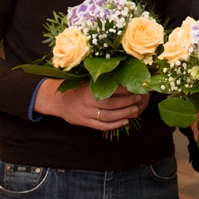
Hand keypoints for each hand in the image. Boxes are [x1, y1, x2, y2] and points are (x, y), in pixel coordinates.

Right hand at [34, 79, 149, 130]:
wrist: (59, 101)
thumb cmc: (76, 87)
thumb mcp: (87, 80)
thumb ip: (101, 79)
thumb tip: (122, 72)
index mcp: (90, 88)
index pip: (111, 89)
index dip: (125, 89)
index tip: (136, 86)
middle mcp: (89, 102)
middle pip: (112, 103)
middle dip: (127, 101)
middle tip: (139, 98)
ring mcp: (87, 114)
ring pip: (109, 116)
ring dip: (124, 114)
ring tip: (136, 110)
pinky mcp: (86, 123)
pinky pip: (102, 126)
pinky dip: (115, 125)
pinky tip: (125, 122)